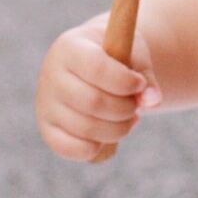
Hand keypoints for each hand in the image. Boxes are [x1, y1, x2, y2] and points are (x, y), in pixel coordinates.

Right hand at [35, 20, 161, 161]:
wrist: (96, 66)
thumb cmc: (118, 59)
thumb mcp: (134, 57)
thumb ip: (146, 77)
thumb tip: (152, 100)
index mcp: (71, 47)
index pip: (97, 68)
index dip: (125, 82)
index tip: (140, 83)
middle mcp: (51, 75)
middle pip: (93, 102)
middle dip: (126, 108)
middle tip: (136, 105)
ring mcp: (45, 104)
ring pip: (86, 128)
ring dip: (119, 129)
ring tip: (130, 118)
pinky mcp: (48, 129)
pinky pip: (72, 149)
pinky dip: (99, 147)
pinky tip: (111, 133)